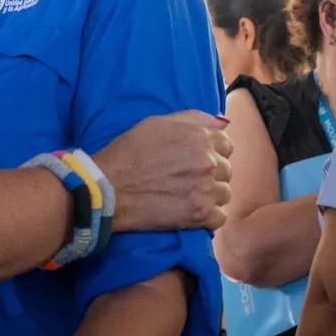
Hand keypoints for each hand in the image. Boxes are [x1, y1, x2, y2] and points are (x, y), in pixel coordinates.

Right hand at [94, 110, 231, 232]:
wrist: (109, 187)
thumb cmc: (129, 152)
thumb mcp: (157, 123)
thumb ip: (194, 118)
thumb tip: (224, 124)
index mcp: (199, 137)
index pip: (226, 144)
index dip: (213, 151)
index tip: (196, 159)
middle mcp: (207, 161)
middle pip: (226, 170)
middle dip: (211, 173)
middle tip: (187, 179)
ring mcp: (205, 189)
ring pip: (224, 193)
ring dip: (210, 195)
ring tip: (188, 195)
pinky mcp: (199, 215)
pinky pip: (219, 217)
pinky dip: (208, 216)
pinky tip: (191, 211)